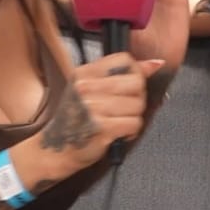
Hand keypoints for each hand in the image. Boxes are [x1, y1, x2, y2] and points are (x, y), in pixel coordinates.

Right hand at [37, 53, 165, 176]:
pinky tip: (119, 133)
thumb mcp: (91, 91)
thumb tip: (155, 64)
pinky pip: (134, 123)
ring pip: (138, 104)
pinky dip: (131, 131)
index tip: (129, 86)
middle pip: (136, 82)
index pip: (125, 60)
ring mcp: (93, 107)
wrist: (53, 150)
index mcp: (84, 74)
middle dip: (137, 98)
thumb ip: (121, 75)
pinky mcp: (102, 128)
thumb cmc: (75, 120)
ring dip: (133, 117)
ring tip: (118, 122)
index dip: (135, 73)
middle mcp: (87, 87)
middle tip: (124, 108)